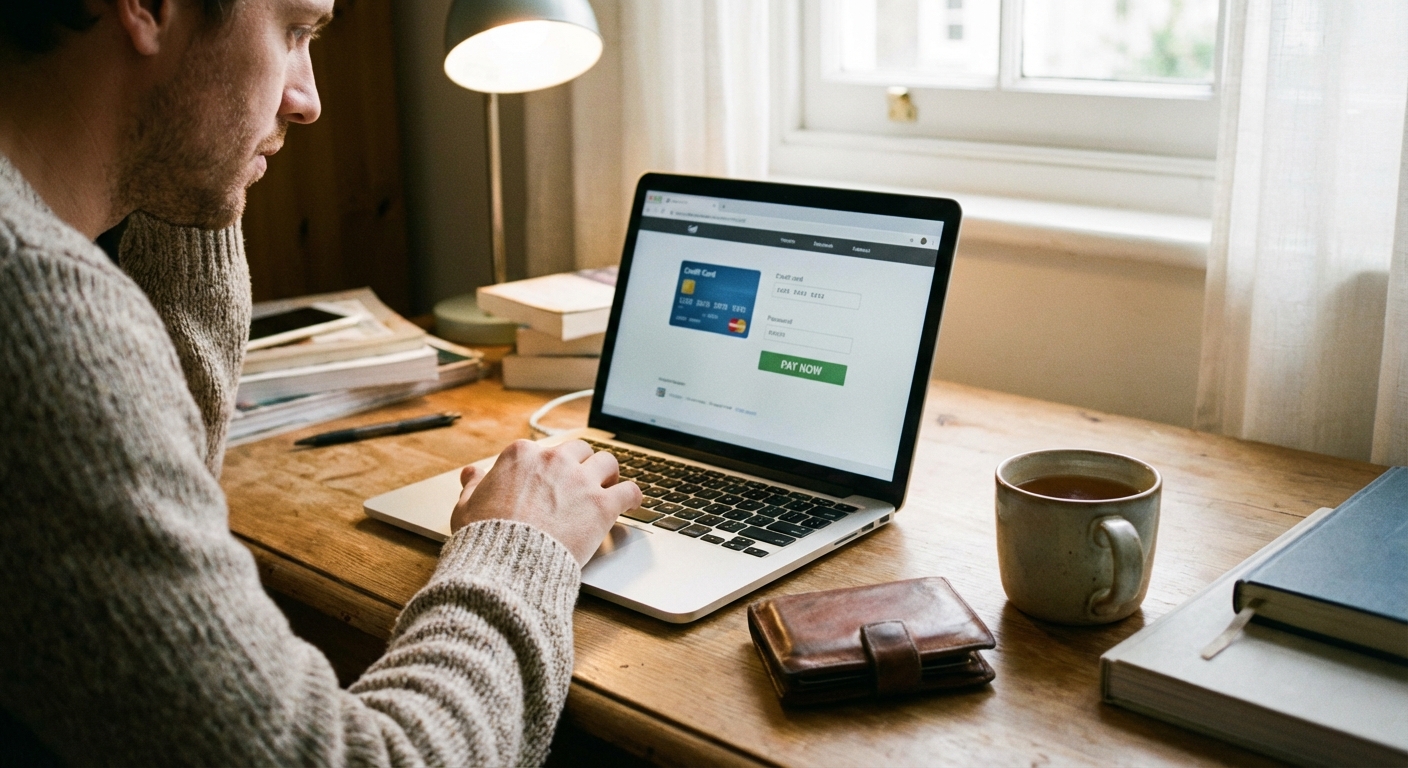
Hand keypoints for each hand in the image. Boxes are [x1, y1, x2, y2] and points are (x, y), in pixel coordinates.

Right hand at [450, 439, 641, 565]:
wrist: (507, 564)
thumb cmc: (485, 538)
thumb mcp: (466, 508)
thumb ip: (473, 486)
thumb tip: (472, 473)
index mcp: (522, 456)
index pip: (544, 451)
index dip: (550, 467)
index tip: (552, 481)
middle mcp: (554, 460)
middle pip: (580, 450)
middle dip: (583, 465)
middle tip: (584, 483)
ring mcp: (580, 480)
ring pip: (608, 462)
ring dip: (609, 475)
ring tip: (608, 488)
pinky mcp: (602, 504)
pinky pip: (630, 490)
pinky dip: (633, 496)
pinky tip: (632, 502)